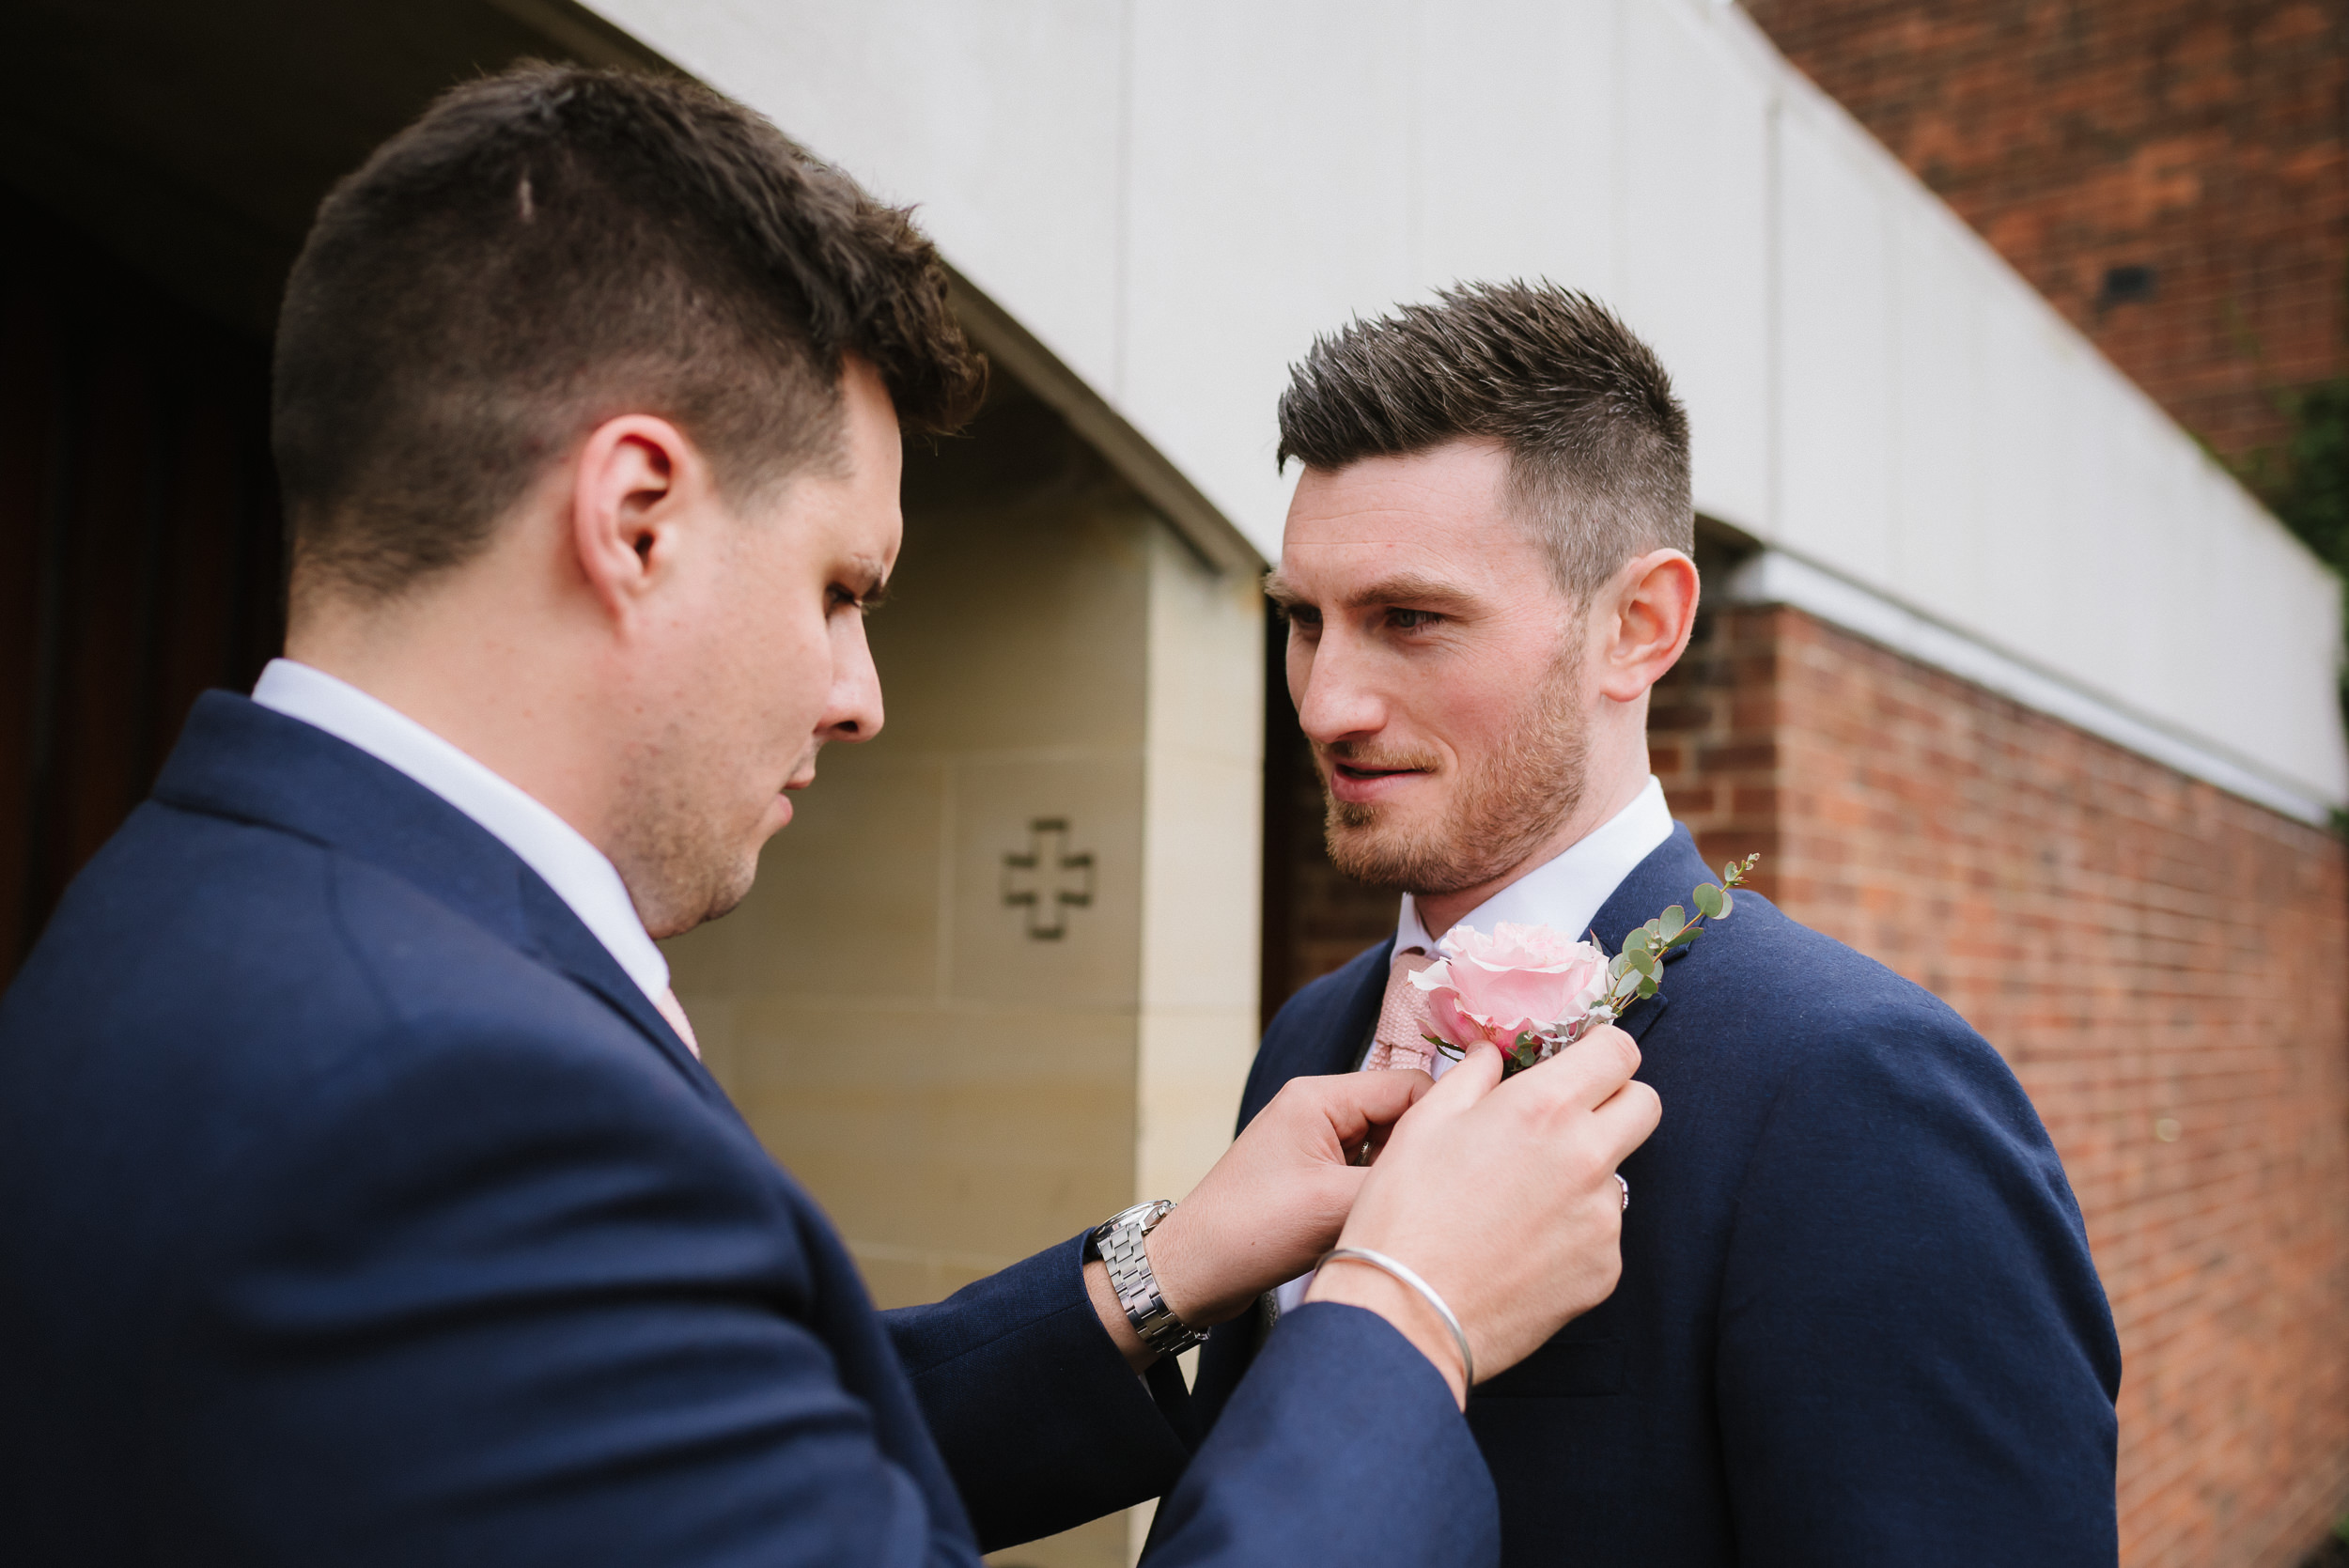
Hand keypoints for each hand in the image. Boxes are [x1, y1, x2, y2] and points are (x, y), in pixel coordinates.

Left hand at [1085, 1070, 1432, 1370]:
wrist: (1192, 1273)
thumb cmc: (1251, 1231)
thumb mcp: (1334, 1206)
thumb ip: (1398, 1181)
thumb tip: (1458, 1175)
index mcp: (1320, 1098)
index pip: (1409, 1087)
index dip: (1442, 1121)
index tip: (1470, 1162)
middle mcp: (1318, 1110)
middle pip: (1401, 1115)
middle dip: (1422, 1153)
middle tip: (1445, 1194)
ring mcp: (1315, 1144)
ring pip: (1386, 1148)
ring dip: (1400, 1178)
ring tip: (1414, 1213)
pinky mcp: (1313, 1177)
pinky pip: (1366, 1174)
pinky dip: (1380, 1195)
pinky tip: (1388, 1223)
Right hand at [1306, 1025, 1659, 1405]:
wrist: (1408, 1312)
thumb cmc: (1406, 1211)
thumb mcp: (1425, 1122)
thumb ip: (1473, 1076)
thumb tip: (1495, 1055)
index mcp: (1545, 1107)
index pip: (1620, 1051)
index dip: (1601, 1052)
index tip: (1580, 1065)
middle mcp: (1587, 1156)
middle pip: (1645, 1105)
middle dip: (1615, 1101)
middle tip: (1567, 1121)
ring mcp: (1602, 1218)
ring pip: (1617, 1173)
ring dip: (1585, 1174)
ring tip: (1520, 1202)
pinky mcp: (1604, 1270)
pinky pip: (1602, 1233)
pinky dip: (1573, 1232)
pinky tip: (1522, 1247)